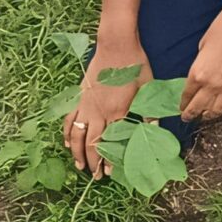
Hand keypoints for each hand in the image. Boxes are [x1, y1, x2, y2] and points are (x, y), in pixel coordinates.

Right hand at [66, 52, 149, 177]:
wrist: (116, 45)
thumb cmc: (135, 64)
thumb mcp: (148, 86)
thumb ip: (150, 109)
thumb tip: (154, 128)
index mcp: (117, 112)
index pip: (111, 142)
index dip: (110, 160)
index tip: (110, 173)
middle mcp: (99, 112)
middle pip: (92, 144)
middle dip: (93, 163)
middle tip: (95, 177)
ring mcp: (86, 105)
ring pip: (77, 136)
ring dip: (77, 153)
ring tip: (79, 167)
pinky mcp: (79, 97)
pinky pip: (70, 120)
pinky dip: (67, 134)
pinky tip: (67, 144)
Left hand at [177, 2, 221, 123]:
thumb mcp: (202, 46)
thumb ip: (200, 66)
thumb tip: (202, 77)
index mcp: (198, 73)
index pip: (186, 96)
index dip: (183, 104)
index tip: (182, 107)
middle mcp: (213, 83)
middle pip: (199, 108)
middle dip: (191, 114)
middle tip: (188, 117)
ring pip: (218, 110)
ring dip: (210, 114)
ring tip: (208, 114)